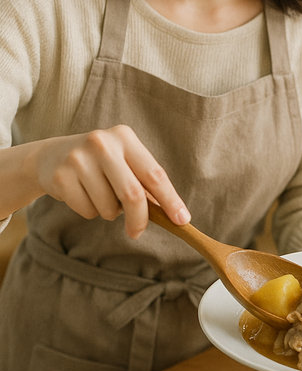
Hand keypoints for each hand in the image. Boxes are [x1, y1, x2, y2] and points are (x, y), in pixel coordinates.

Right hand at [31, 124, 189, 238]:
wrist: (50, 156)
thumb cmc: (99, 164)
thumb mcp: (123, 162)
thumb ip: (145, 183)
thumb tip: (173, 214)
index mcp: (125, 137)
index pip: (154, 174)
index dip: (171, 200)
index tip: (182, 220)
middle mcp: (102, 143)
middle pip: (133, 194)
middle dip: (139, 219)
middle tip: (137, 232)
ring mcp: (79, 158)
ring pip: (108, 207)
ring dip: (109, 212)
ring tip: (99, 195)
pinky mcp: (60, 176)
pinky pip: (87, 211)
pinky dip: (89, 211)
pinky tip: (81, 194)